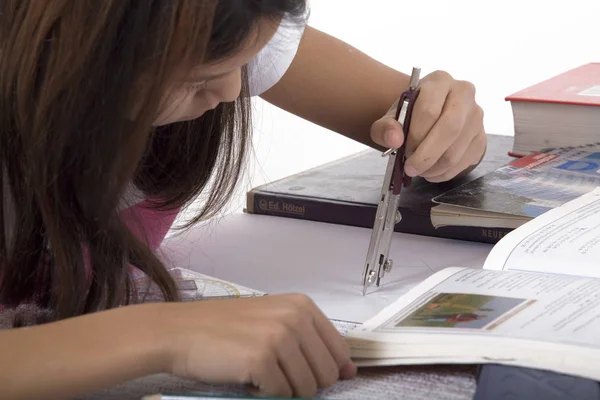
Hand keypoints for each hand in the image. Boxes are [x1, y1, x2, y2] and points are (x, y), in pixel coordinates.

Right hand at [162, 294, 356, 397]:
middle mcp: (295, 318)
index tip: (309, 374)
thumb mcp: (273, 320)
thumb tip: (348, 371)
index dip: (328, 370)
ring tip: (261, 373)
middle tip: (277, 374)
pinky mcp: (262, 360)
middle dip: (305, 383)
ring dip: (285, 390)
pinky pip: (281, 395)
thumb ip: (311, 341)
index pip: (339, 350)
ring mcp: (279, 338)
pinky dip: (265, 394)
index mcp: (302, 305)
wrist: (180, 331)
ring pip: (307, 388)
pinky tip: (248, 378)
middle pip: (327, 373)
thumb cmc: (224, 328)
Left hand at [370, 70, 485, 181]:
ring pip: (457, 149)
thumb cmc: (410, 115)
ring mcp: (476, 115)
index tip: (403, 150)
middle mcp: (463, 93)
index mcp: (439, 81)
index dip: (414, 135)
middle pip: (449, 128)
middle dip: (427, 155)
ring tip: (419, 171)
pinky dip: (445, 173)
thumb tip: (394, 140)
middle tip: (411, 169)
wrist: (430, 117)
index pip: (429, 110)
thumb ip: (385, 127)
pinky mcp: (482, 137)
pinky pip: (465, 161)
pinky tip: (432, 171)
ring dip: (434, 167)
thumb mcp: (391, 118)